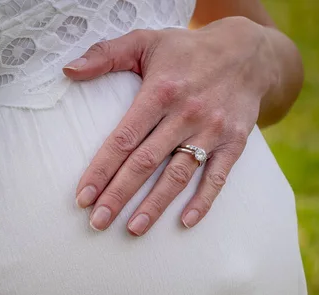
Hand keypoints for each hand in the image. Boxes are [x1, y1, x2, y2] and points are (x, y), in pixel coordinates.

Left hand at [63, 17, 274, 234]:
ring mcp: (211, 131)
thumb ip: (106, 54)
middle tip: (98, 222)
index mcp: (160, 91)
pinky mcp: (234, 143)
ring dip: (155, 205)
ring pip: (178, 175)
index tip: (83, 196)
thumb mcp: (147, 41)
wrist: (248, 52)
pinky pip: (218, 177)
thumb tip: (70, 70)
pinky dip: (203, 201)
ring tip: (134, 229)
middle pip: (145, 163)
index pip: (123, 138)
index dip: (101, 170)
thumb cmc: (188, 50)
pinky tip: (186, 222)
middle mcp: (185, 114)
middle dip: (119, 195)